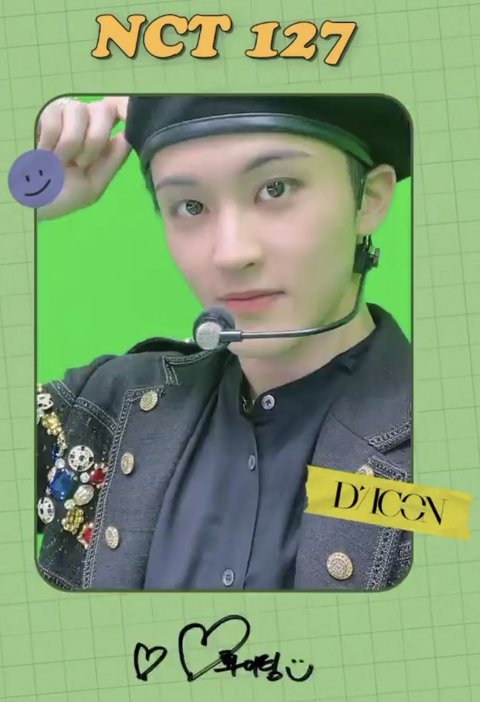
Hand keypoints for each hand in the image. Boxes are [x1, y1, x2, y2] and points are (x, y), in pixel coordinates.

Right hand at [36, 96, 131, 220]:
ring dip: (71, 142)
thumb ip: (112, 162)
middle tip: (80, 163)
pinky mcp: (46, 114)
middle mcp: (89, 121)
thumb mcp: (94, 185)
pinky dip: (51, 141)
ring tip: (60, 161)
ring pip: (79, 110)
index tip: (122, 127)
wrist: (33, 200)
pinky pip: (54, 118)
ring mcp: (68, 114)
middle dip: (94, 139)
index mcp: (104, 138)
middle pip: (104, 110)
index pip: (121, 113)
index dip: (124, 111)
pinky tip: (45, 154)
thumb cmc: (64, 194)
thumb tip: (125, 136)